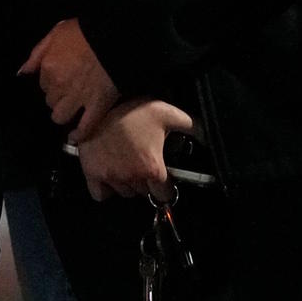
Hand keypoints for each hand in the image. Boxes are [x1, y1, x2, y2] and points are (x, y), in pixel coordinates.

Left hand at [19, 17, 120, 142]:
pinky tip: (74, 137)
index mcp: (48, 67)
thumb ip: (37, 53)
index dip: (50, 82)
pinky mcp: (98, 106)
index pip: (42, 84)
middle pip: (50, 101)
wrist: (118, 36)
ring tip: (71, 110)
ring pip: (60, 116)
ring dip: (64, 114)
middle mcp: (60, 86)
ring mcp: (78, 98)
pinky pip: (85, 127)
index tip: (59, 79)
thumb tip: (22, 73)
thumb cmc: (88, 30)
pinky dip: (79, 134)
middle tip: (68, 92)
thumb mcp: (57, 32)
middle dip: (57, 98)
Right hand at [76, 98, 192, 200]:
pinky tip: (111, 174)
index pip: (163, 194)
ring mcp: (110, 178)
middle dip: (147, 182)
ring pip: (125, 192)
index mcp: (152, 168)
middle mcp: (131, 178)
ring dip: (129, 184)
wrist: (100, 106)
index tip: (164, 178)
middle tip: (145, 164)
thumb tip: (209, 138)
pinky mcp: (92, 174)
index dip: (166, 186)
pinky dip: (107, 189)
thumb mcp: (168, 114)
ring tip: (128, 166)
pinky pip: (101, 194)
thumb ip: (192, 127)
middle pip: (144, 193)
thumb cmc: (135, 111)